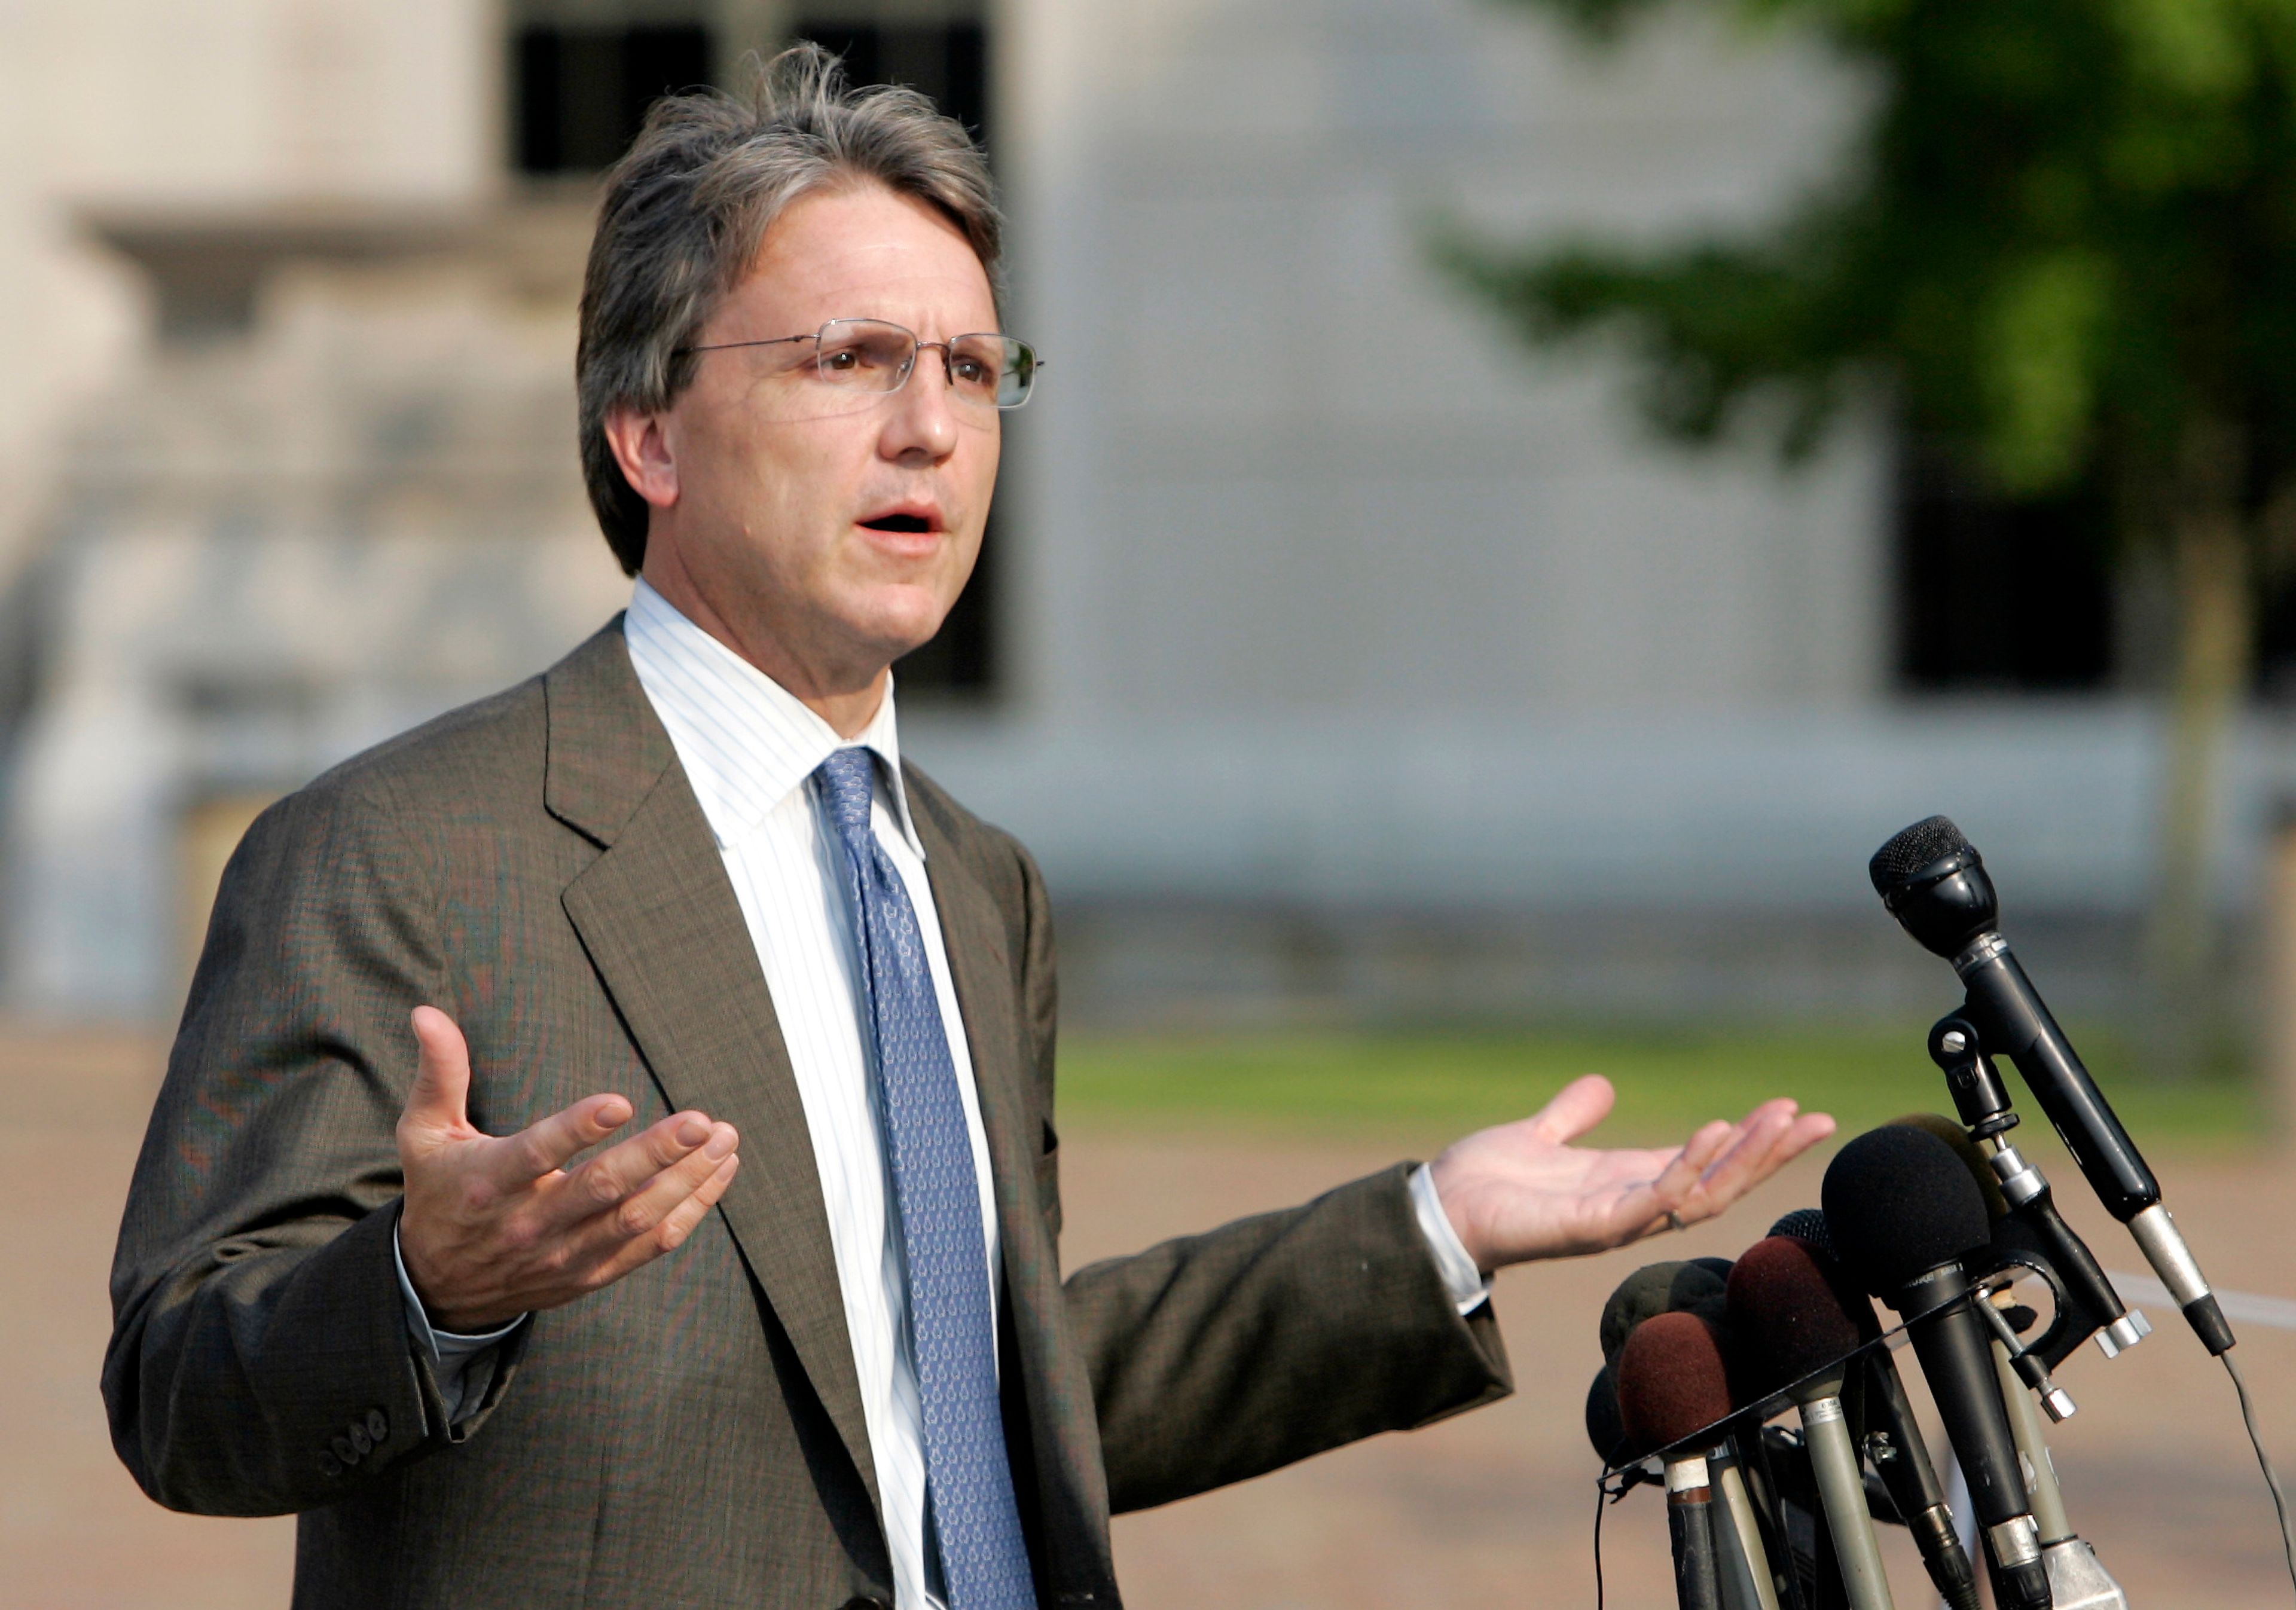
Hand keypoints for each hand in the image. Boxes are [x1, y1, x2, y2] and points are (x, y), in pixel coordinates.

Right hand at [396, 1006, 740, 1332]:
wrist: (437, 1286)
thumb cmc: (440, 1191)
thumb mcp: (424, 1133)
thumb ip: (438, 1072)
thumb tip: (427, 1013)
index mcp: (490, 1181)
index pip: (537, 1153)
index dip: (577, 1129)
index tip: (620, 1102)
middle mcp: (530, 1223)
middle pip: (602, 1189)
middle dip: (657, 1154)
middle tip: (703, 1121)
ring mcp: (564, 1254)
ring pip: (636, 1219)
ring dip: (687, 1181)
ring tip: (725, 1140)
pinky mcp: (590, 1275)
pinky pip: (650, 1246)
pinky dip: (690, 1211)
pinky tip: (719, 1173)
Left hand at [1427, 1074, 1833, 1271]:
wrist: (1437, 1208)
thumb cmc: (1485, 1181)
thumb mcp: (1541, 1136)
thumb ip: (1572, 1115)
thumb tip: (1601, 1088)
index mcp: (1626, 1181)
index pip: (1706, 1163)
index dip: (1750, 1141)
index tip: (1792, 1110)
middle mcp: (1632, 1205)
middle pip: (1720, 1182)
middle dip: (1769, 1153)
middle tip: (1816, 1120)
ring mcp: (1615, 1220)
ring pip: (1699, 1195)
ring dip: (1742, 1159)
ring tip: (1780, 1121)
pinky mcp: (1589, 1228)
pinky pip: (1649, 1203)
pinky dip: (1681, 1172)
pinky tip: (1708, 1138)